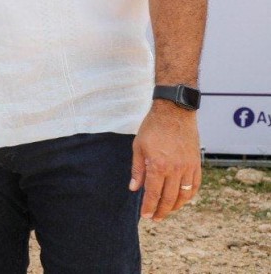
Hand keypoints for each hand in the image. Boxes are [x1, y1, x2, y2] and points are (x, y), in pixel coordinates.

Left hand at [129, 101, 200, 220]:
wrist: (174, 112)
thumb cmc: (153, 127)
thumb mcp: (138, 146)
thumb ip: (137, 169)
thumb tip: (134, 188)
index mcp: (157, 166)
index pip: (153, 194)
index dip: (149, 207)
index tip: (145, 216)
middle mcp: (174, 170)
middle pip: (169, 198)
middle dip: (161, 211)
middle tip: (155, 218)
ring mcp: (188, 167)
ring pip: (184, 195)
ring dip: (176, 206)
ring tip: (167, 211)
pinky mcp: (196, 164)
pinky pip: (195, 185)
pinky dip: (189, 196)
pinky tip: (183, 200)